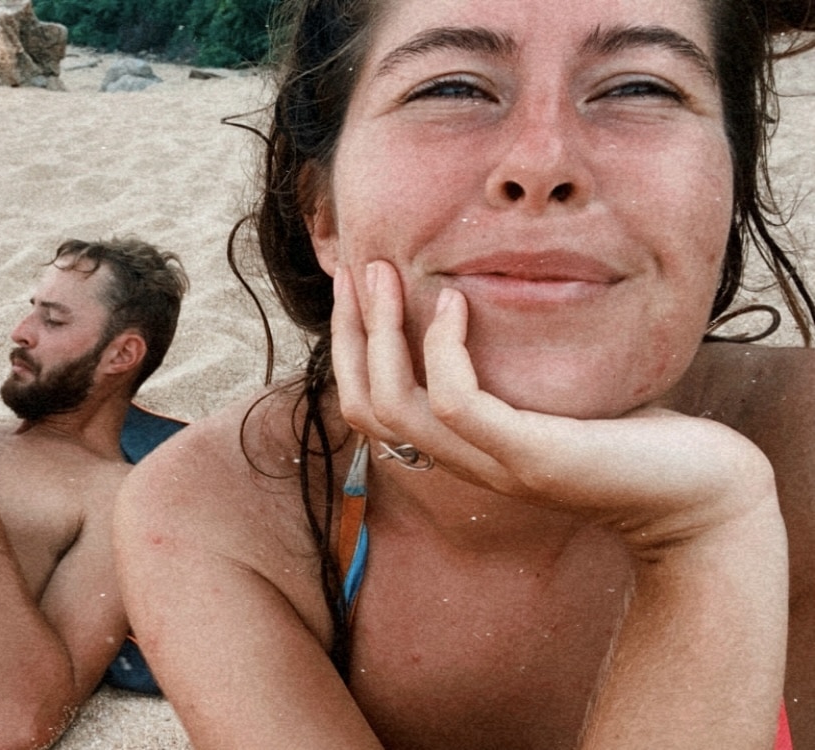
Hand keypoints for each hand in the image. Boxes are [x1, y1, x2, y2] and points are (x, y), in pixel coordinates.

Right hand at [330, 261, 777, 551]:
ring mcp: (494, 465)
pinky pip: (454, 403)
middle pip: (365, 406)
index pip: (370, 408)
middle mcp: (465, 465)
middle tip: (357, 267)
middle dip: (350, 332)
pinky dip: (443, 349)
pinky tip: (458, 302)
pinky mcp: (530, 457)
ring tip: (386, 275)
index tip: (356, 286)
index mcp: (462, 452)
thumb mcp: (556, 397)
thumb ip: (512, 370)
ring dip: (380, 333)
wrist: (702, 497)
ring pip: (394, 404)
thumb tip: (484, 303)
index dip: (350, 347)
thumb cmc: (638, 439)